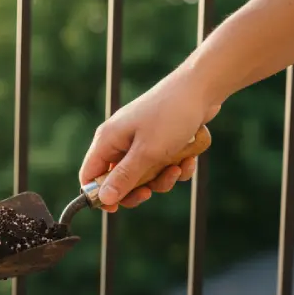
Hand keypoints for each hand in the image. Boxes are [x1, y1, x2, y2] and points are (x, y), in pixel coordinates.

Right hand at [79, 69, 220, 212]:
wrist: (204, 87)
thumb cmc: (172, 115)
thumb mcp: (147, 153)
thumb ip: (124, 178)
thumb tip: (103, 200)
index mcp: (107, 140)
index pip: (89, 176)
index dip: (99, 195)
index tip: (117, 207)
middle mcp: (119, 141)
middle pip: (117, 180)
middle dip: (137, 189)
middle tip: (150, 193)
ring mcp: (139, 140)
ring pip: (143, 175)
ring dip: (161, 179)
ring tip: (177, 168)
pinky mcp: (159, 140)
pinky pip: (160, 165)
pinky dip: (174, 167)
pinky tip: (189, 159)